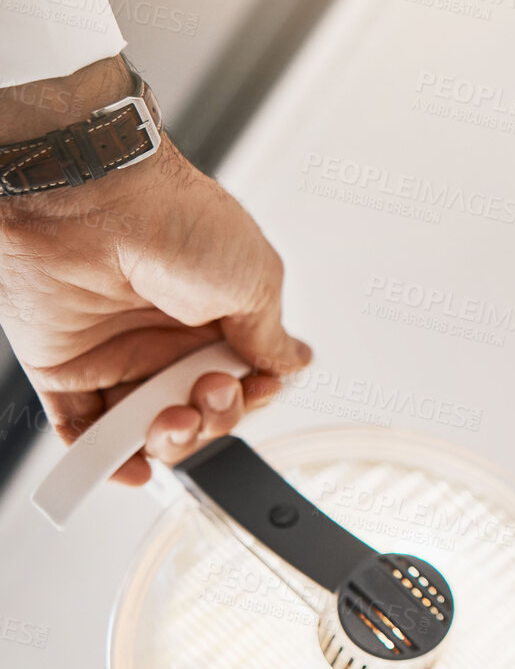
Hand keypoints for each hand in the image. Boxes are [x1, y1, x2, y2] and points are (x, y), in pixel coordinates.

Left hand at [0, 56, 310, 483]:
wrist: (95, 201)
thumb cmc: (177, 222)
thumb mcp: (256, 279)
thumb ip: (270, 336)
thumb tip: (294, 361)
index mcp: (218, 314)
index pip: (243, 380)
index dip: (252, 396)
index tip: (254, 387)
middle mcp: (168, 336)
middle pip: (199, 410)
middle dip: (213, 418)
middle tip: (209, 393)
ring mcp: (117, 353)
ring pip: (147, 428)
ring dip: (169, 442)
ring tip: (172, 421)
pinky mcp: (65, 365)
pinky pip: (82, 427)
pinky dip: (103, 458)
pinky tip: (131, 467)